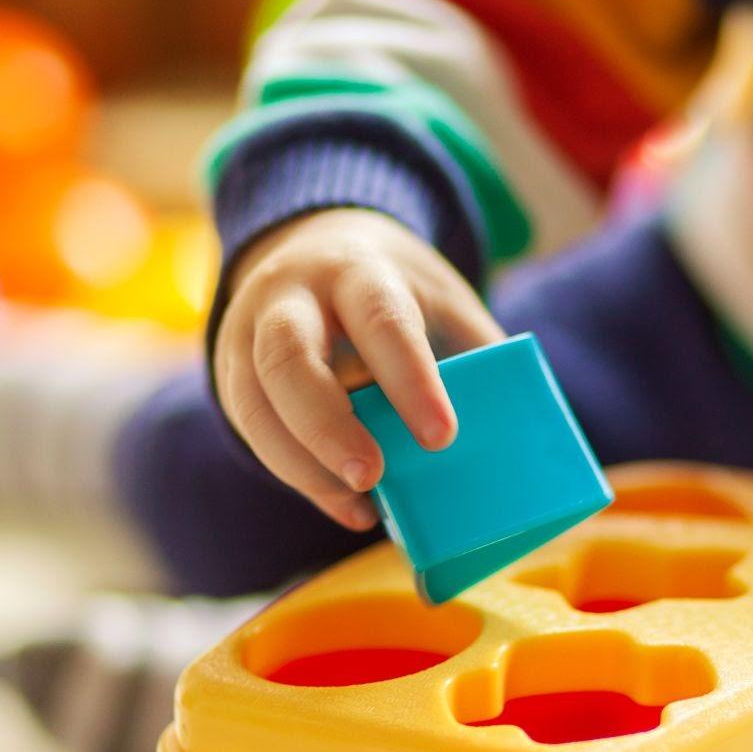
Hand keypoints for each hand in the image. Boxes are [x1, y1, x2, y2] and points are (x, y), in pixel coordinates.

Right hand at [214, 209, 503, 527]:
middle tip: (371, 477)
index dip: (409, 379)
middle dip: (327, 424)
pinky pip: (253, 432)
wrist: (314, 244)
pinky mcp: (232, 376)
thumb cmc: (394, 288)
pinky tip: (345, 506)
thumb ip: (474, 356)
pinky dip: (299, 477)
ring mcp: (247, 335)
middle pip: (288, 357)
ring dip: (302, 466)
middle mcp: (290, 297)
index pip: (379, 318)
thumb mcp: (441, 300)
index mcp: (357, 270)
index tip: (442, 437)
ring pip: (254, 403)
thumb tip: (520, 439)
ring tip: (361, 507)